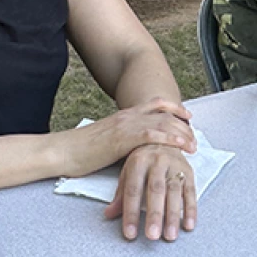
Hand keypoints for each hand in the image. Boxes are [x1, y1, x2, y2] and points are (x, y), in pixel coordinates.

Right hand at [58, 98, 195, 178]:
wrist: (62, 151)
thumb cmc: (79, 151)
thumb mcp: (105, 140)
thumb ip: (121, 139)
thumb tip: (131, 146)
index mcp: (123, 115)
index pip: (155, 105)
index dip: (173, 109)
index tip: (187, 116)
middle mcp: (127, 116)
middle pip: (163, 114)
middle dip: (182, 123)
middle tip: (195, 134)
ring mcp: (125, 125)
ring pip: (161, 123)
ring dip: (181, 132)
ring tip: (194, 143)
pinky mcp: (122, 138)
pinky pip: (151, 134)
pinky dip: (169, 138)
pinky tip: (180, 145)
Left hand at [104, 144, 196, 240]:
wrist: (165, 137)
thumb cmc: (143, 160)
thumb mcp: (128, 173)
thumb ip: (121, 195)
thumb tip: (108, 214)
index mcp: (138, 161)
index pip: (133, 190)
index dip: (131, 213)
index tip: (130, 234)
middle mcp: (157, 161)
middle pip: (156, 190)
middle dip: (155, 214)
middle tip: (152, 236)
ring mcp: (175, 165)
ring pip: (174, 192)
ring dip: (173, 216)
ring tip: (170, 236)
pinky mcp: (189, 171)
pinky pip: (191, 191)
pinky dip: (191, 209)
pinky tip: (188, 226)